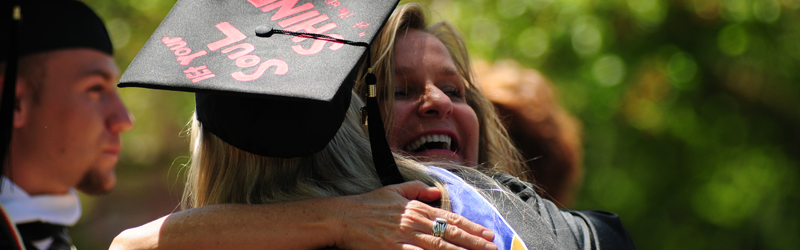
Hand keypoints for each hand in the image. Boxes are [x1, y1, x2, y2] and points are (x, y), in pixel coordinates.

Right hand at [335, 181, 496, 249]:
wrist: (342, 217)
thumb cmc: (367, 205)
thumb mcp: (393, 190)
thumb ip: (416, 190)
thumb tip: (436, 192)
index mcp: (417, 208)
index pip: (451, 218)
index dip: (472, 227)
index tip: (489, 234)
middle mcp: (415, 222)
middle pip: (451, 234)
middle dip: (475, 243)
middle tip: (494, 248)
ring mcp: (405, 238)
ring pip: (440, 248)